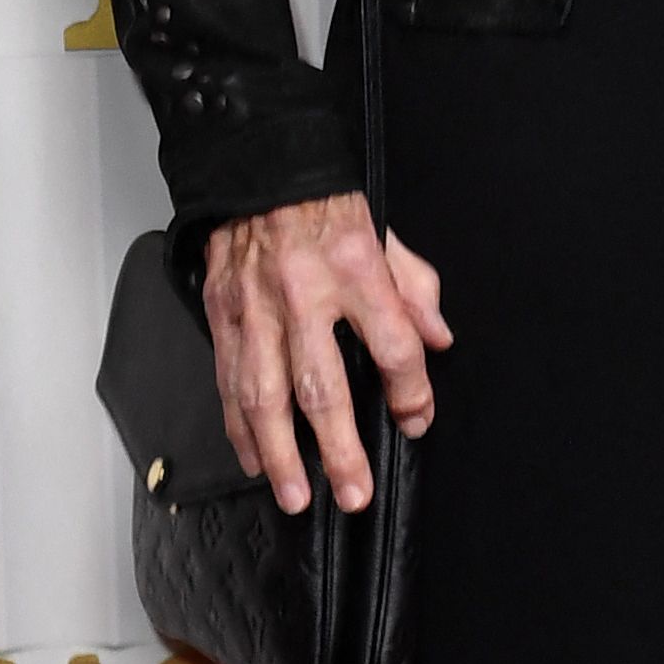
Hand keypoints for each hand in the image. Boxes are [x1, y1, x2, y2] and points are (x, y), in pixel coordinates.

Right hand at [203, 196, 450, 515]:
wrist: (260, 168)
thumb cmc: (327, 205)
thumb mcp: (387, 236)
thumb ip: (417, 291)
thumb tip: (440, 340)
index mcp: (357, 270)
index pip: (394, 345)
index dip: (411, 392)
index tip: (415, 419)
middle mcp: (304, 293)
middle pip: (323, 387)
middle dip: (339, 449)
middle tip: (353, 494)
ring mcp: (257, 307)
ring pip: (264, 396)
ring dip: (281, 455)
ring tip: (296, 496)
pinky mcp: (222, 312)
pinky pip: (229, 381)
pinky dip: (239, 428)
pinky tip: (255, 460)